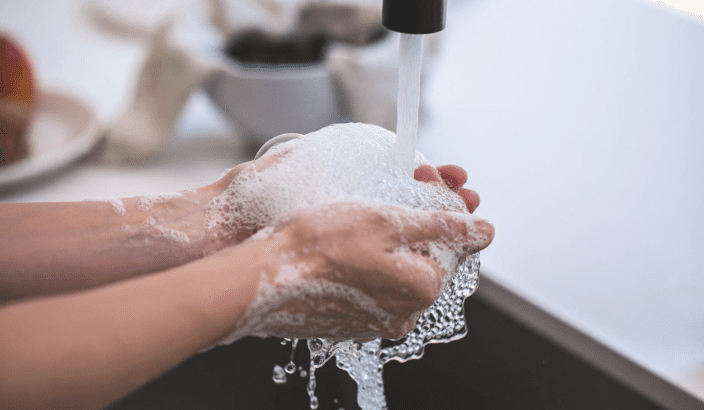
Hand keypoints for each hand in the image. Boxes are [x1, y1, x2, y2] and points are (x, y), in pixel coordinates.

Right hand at [232, 202, 493, 340]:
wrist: (261, 279)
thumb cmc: (319, 245)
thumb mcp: (389, 220)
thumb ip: (443, 225)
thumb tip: (484, 230)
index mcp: (422, 289)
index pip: (451, 245)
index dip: (439, 206)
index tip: (424, 178)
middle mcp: (404, 314)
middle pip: (425, 257)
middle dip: (418, 219)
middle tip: (403, 184)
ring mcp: (374, 322)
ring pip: (396, 271)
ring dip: (390, 239)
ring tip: (365, 210)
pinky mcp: (348, 322)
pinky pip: (370, 286)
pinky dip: (366, 261)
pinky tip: (345, 241)